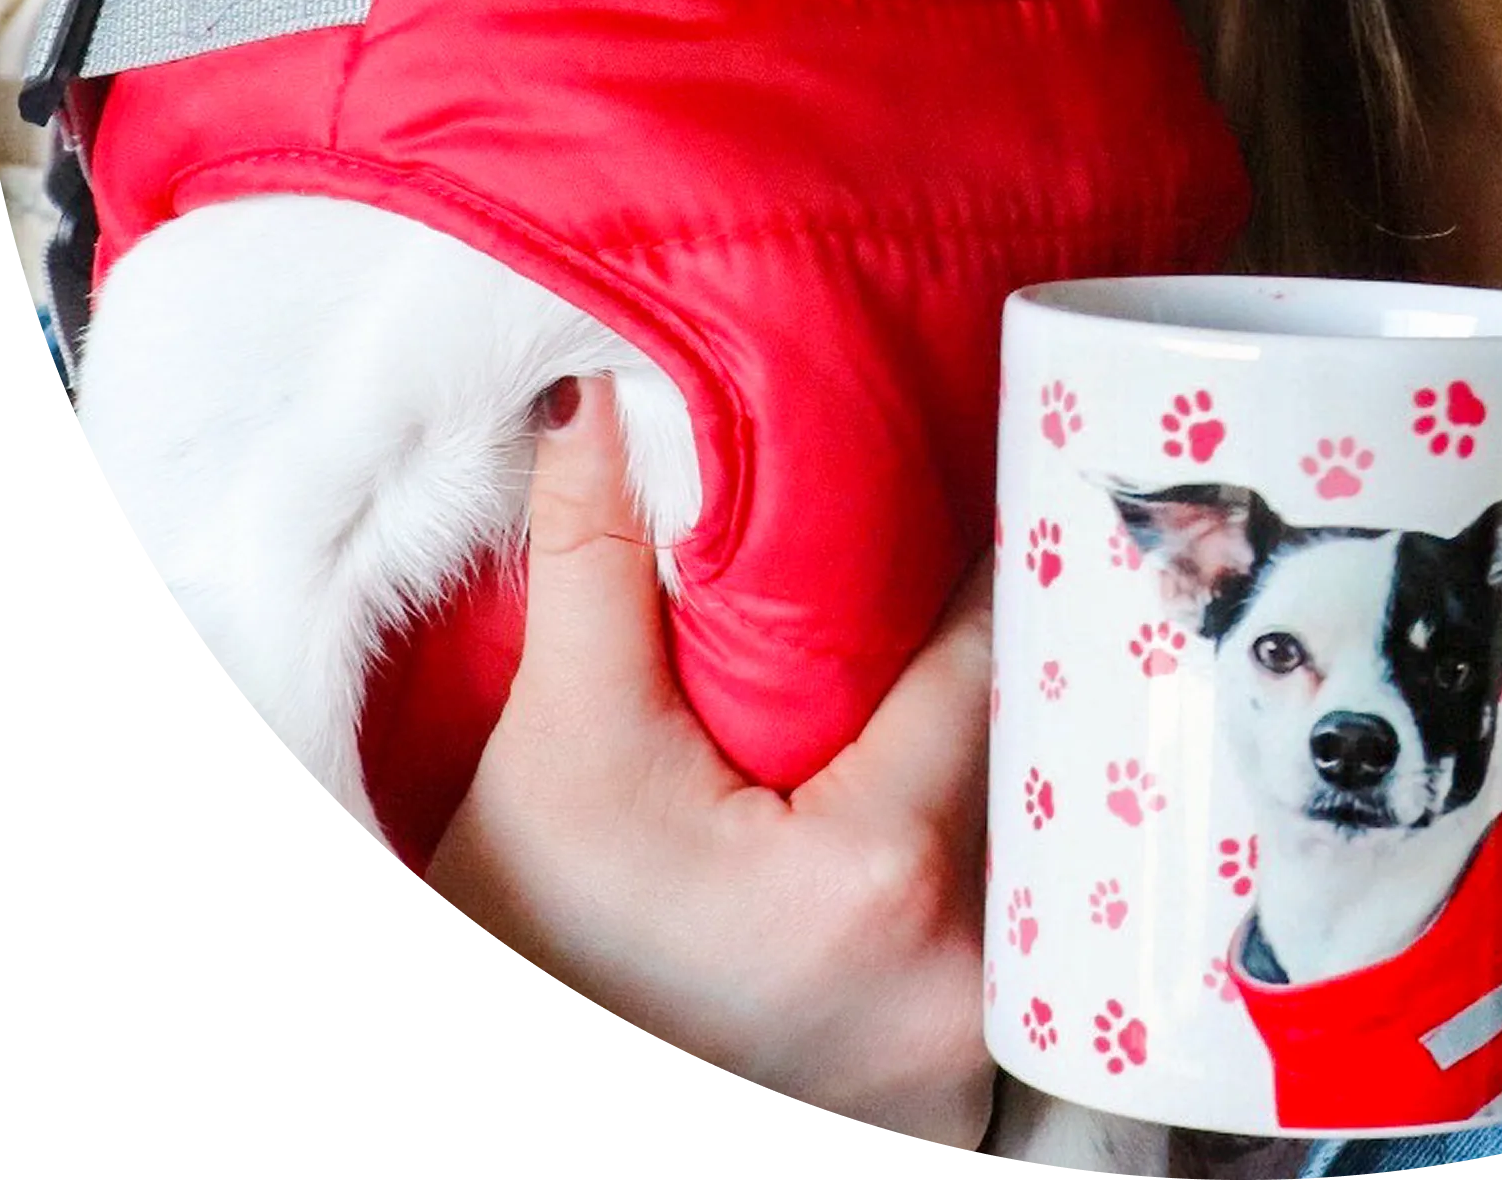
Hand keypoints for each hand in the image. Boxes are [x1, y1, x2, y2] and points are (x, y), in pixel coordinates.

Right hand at [425, 378, 995, 1145]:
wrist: (490, 1114)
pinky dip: (957, 889)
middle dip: (980, 669)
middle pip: (1011, 758)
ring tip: (917, 708)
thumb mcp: (557, 747)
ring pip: (1009, 857)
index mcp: (888, 871)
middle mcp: (963, 980)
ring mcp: (962, 1065)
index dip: (987, 557)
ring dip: (975, 778)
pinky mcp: (942, 1116)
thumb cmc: (520, 951)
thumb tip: (600, 394)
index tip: (997, 479)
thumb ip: (598, 556)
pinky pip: (987, 953)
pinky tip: (906, 833)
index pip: (986, 655)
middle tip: (955, 583)